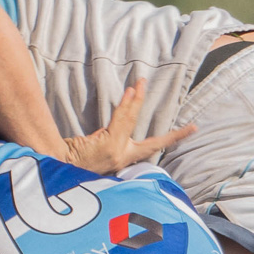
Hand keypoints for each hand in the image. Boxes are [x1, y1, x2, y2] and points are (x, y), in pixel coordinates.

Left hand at [61, 79, 195, 174]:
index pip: (153, 149)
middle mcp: (124, 158)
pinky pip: (121, 119)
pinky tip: (130, 92)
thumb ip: (110, 138)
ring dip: (137, 101)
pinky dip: (126, 104)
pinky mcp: (110, 144)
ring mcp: (118, 151)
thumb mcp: (99, 152)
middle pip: (153, 142)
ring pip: (132, 122)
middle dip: (174, 135)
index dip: (173, 140)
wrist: (61, 170)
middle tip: (192, 127)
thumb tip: (117, 123)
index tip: (191, 131)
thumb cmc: (75, 162)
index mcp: (124, 160)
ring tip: (141, 83)